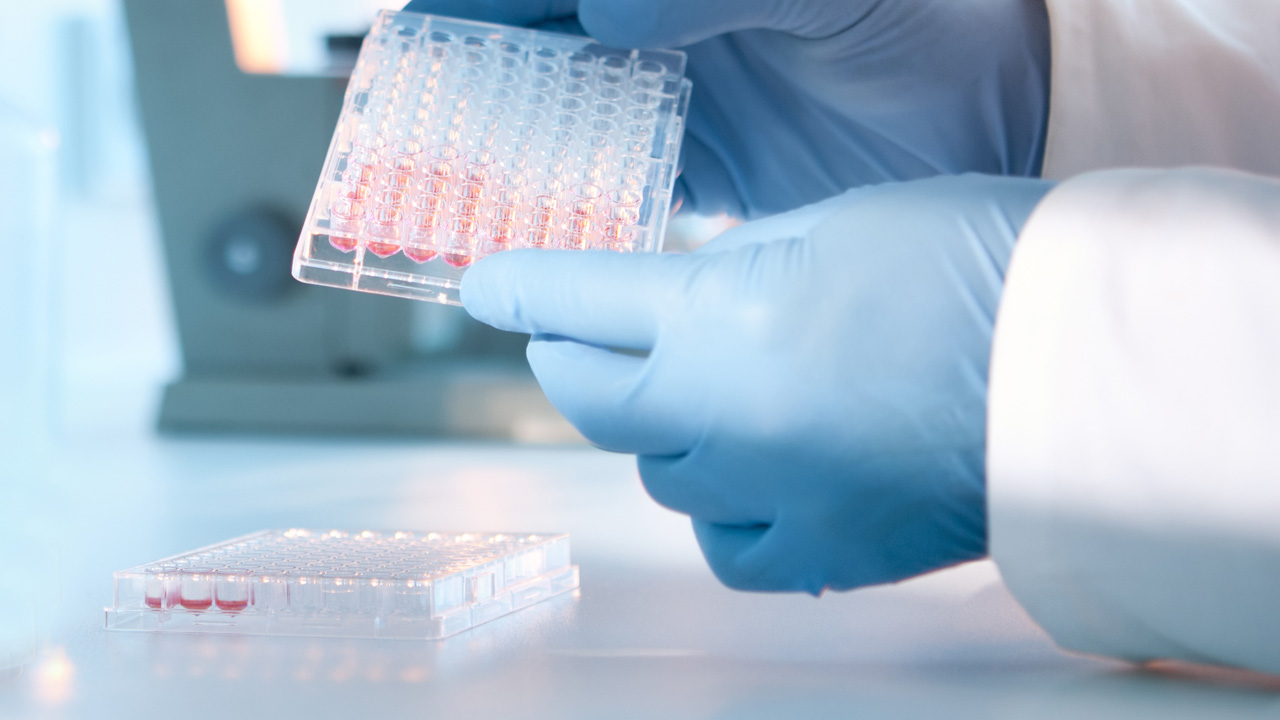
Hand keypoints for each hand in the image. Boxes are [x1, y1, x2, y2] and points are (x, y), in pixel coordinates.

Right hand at [403, 0, 1050, 217]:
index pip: (538, 0)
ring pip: (560, 127)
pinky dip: (576, 219)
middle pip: (528, 56)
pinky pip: (618, 193)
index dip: (466, 19)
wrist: (1011, 96)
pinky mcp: (711, 168)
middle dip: (463, 95)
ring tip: (447, 206)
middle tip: (402, 146)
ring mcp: (680, 100)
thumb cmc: (933, 11)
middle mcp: (657, 33)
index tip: (404, 51)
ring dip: (504, 164)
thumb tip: (596, 18)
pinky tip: (542, 249)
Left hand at [461, 174, 1054, 592]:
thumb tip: (684, 295)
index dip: (520, 291)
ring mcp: (771, 496)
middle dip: (572, 361)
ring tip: (714, 398)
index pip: (578, 302)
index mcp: (724, 314)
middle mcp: (725, 416)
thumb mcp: (835, 225)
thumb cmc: (980, 265)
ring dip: (663, 433)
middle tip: (579, 341)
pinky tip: (752, 478)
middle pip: (592, 400)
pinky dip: (721, 510)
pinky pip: (728, 548)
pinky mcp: (824, 555)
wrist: (1089, 365)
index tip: (487, 289)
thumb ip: (737, 267)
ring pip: (660, 477)